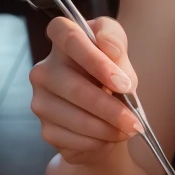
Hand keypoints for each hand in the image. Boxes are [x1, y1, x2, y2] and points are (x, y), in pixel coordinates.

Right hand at [28, 15, 142, 165]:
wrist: (108, 119)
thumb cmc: (112, 81)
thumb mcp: (121, 58)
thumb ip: (117, 47)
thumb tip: (110, 47)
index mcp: (62, 42)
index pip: (64, 34)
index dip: (93, 58)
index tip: (122, 81)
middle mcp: (44, 69)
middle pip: (73, 86)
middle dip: (109, 106)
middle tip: (134, 119)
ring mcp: (40, 100)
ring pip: (74, 116)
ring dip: (107, 127)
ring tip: (129, 129)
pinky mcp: (46, 129)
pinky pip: (73, 138)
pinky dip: (98, 140)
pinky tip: (110, 137)